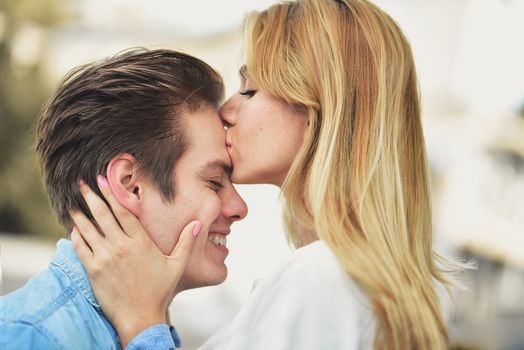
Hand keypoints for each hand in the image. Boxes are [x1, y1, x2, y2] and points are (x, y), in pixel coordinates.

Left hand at [69, 176, 200, 346]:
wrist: (140, 317)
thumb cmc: (159, 291)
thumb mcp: (177, 265)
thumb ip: (186, 243)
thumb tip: (197, 224)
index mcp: (141, 242)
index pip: (123, 212)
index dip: (111, 195)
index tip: (102, 181)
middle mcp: (121, 246)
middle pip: (103, 215)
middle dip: (91, 197)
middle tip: (82, 184)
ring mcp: (105, 258)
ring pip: (88, 229)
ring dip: (79, 214)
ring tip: (72, 204)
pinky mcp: (93, 270)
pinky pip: (80, 248)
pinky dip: (75, 236)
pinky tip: (73, 229)